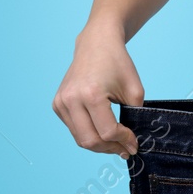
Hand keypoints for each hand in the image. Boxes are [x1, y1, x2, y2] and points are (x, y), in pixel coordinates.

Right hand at [51, 27, 144, 156]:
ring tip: (116, 144)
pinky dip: (89, 134)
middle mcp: (71, 100)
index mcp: (90, 94)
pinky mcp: (57, 104)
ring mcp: (61, 102)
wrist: (97, 43)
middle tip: (125, 150)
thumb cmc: (118, 63)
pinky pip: (74, 129)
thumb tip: (131, 143)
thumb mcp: (134, 89)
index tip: (134, 144)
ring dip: (99, 145)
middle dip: (110, 149)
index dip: (124, 141)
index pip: (107, 131)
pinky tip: (102, 131)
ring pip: (80, 138)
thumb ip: (135, 116)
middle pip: (90, 140)